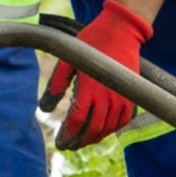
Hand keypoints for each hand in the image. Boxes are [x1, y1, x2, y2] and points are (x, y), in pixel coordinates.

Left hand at [39, 0, 152, 149]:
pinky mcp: (131, 96)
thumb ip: (56, 85)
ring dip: (95, 137)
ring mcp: (122, 98)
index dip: (68, 135)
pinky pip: (123, 121)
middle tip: (69, 145)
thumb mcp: (67, 60)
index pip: (77, 121)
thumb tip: (44, 109)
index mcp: (89, 88)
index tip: (60, 142)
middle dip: (79, 141)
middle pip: (93, 129)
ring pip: (108, 128)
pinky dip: (112, 129)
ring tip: (83, 140)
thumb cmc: (91, 43)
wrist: (121, 31)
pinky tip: (102, 130)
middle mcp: (108, 97)